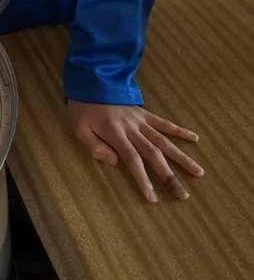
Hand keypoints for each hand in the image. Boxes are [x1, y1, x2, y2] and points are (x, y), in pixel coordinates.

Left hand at [68, 100, 203, 201]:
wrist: (91, 82)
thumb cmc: (84, 109)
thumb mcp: (80, 128)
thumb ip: (95, 146)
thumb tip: (115, 162)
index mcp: (116, 133)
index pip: (132, 159)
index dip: (143, 178)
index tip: (153, 197)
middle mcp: (133, 129)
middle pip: (154, 154)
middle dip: (169, 176)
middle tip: (183, 195)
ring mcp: (141, 121)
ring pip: (164, 141)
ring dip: (181, 157)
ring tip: (198, 172)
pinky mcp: (145, 114)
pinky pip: (164, 122)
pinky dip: (179, 130)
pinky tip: (195, 138)